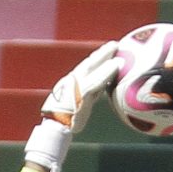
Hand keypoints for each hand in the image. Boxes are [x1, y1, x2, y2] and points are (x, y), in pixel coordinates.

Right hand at [24, 39, 123, 171]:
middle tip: (114, 44)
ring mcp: (76, 85)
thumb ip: (87, 97)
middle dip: (101, 53)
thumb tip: (98, 93)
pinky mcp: (82, 92)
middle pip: (88, 63)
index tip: (105, 51)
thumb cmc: (65, 121)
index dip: (95, 59)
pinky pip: (97, 79)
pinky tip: (117, 65)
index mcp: (70, 84)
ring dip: (105, 56)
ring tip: (116, 48)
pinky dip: (107, 71)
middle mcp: (72, 81)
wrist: (55, 128)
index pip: (84, 68)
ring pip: (92, 67)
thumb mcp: (76, 106)